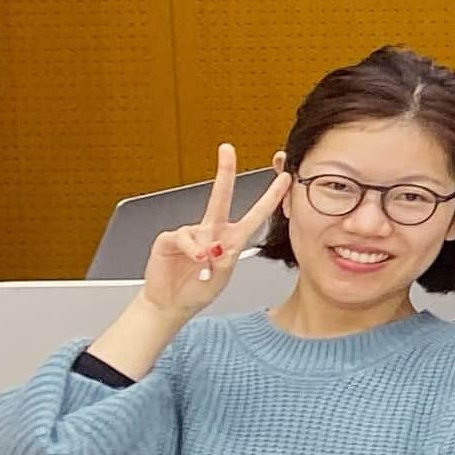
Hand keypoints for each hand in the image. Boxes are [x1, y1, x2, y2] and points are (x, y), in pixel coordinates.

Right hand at [142, 144, 289, 318]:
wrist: (171, 305)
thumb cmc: (198, 290)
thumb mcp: (221, 277)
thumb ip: (223, 260)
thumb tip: (214, 247)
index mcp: (232, 239)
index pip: (255, 214)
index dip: (271, 197)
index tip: (285, 178)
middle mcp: (212, 232)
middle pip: (220, 197)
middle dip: (224, 171)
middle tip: (227, 149)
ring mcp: (191, 234)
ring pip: (200, 230)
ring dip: (203, 252)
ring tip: (203, 268)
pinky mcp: (169, 239)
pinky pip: (183, 238)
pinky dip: (190, 250)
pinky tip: (192, 260)